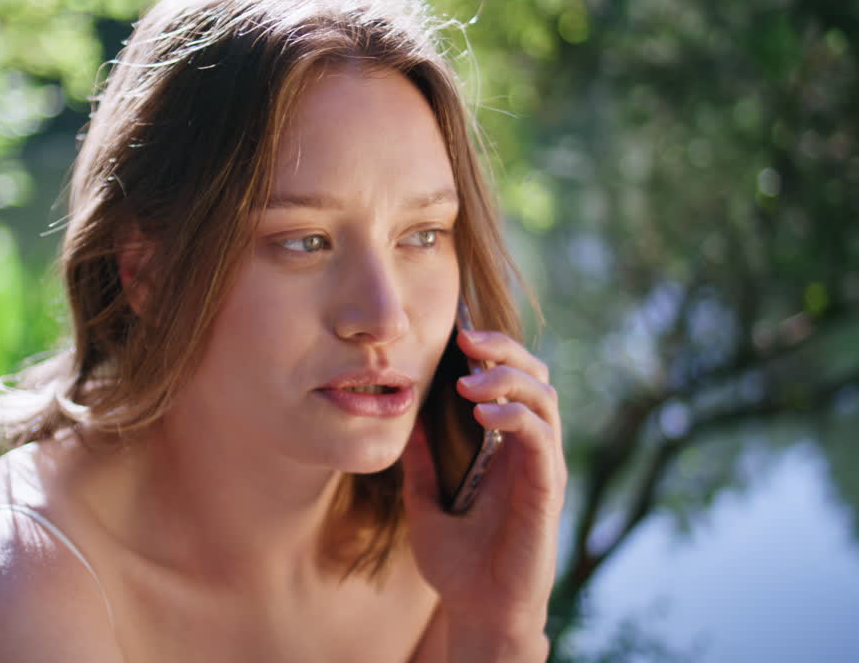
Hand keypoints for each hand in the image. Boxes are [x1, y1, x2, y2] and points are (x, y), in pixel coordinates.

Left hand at [401, 329, 565, 659]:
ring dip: (508, 379)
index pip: (508, 381)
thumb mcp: (424, 500)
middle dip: (504, 350)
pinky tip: (484, 415)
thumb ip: (419, 460)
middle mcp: (528, 450)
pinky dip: (517, 418)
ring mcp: (541, 468)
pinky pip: (542, 441)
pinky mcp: (547, 491)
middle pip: (534, 376)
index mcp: (502, 447)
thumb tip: (401, 417)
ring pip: (544, 399)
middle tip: (468, 341)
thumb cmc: (457, 564)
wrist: (476, 612)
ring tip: (470, 381)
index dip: (490, 352)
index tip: (456, 334)